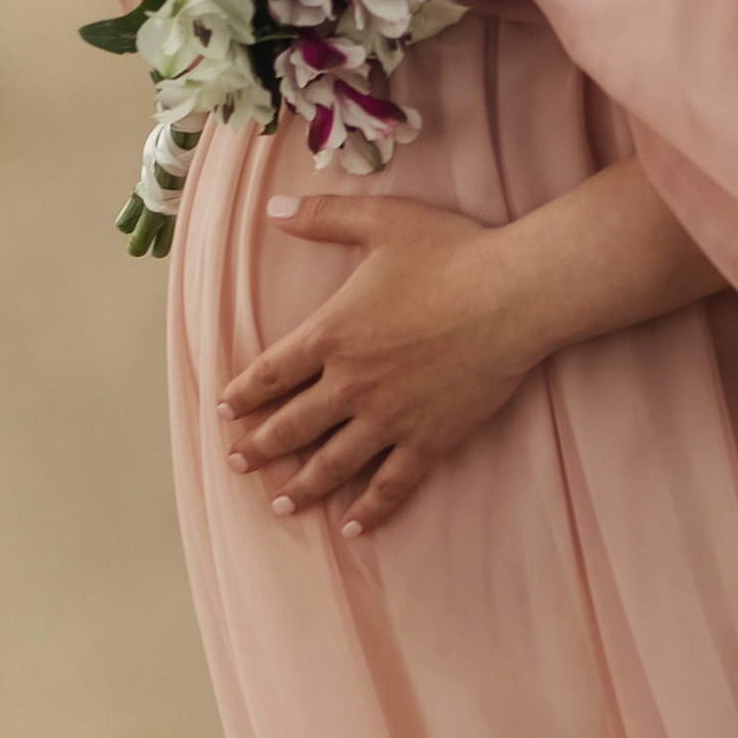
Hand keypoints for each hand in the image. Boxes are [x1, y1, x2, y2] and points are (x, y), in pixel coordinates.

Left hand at [217, 187, 545, 537]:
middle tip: (236, 464)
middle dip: (259, 447)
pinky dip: (369, 509)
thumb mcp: (381, 220)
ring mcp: (390, 417)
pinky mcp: (429, 439)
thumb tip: (273, 209)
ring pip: (333, 462)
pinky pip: (391, 484)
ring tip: (279, 504)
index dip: (244, 394)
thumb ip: (322, 217)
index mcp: (332, 333)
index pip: (272, 373)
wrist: (513, 294)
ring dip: (301, 486)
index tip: (223, 412)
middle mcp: (352, 383)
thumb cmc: (450, 252)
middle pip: (292, 425)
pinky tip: (352, 528)